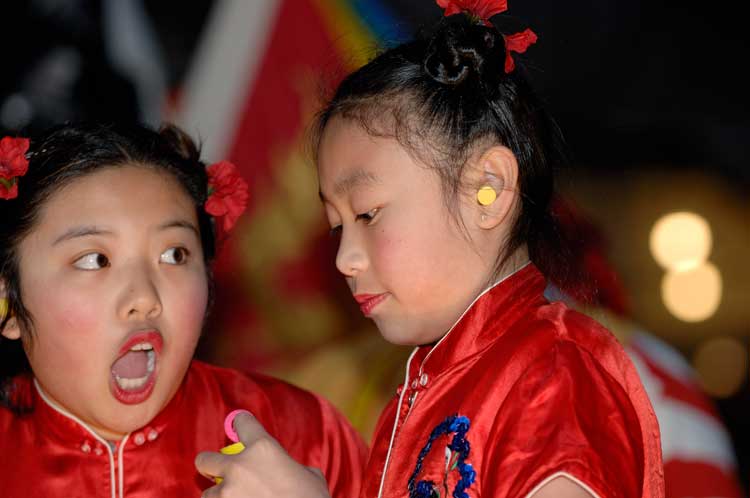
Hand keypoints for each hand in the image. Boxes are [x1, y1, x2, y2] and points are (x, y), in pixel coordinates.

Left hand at [195, 412, 331, 497]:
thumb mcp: (309, 476)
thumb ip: (289, 466)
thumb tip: (287, 470)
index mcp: (263, 448)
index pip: (242, 422)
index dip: (241, 425)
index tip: (239, 431)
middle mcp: (239, 466)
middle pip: (205, 459)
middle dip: (212, 466)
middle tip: (224, 475)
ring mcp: (227, 492)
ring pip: (208, 493)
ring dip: (220, 497)